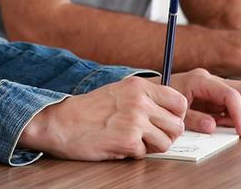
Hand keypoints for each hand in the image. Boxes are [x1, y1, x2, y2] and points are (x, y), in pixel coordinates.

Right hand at [19, 75, 187, 159]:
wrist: (60, 122)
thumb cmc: (88, 109)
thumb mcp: (119, 92)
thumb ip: (144, 98)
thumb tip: (171, 114)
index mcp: (139, 86)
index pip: (180, 102)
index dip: (176, 116)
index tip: (164, 122)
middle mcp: (140, 101)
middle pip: (178, 125)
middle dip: (167, 135)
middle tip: (149, 136)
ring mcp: (134, 120)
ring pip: (166, 142)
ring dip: (152, 146)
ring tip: (133, 141)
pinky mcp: (127, 140)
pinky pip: (145, 154)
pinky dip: (134, 153)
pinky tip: (118, 145)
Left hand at [161, 68, 240, 137]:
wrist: (151, 94)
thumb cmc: (160, 100)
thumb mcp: (173, 112)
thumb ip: (192, 119)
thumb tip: (212, 126)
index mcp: (201, 81)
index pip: (232, 95)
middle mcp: (213, 81)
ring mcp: (217, 88)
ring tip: (224, 128)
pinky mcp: (218, 96)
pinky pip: (236, 106)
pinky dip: (235, 118)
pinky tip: (220, 125)